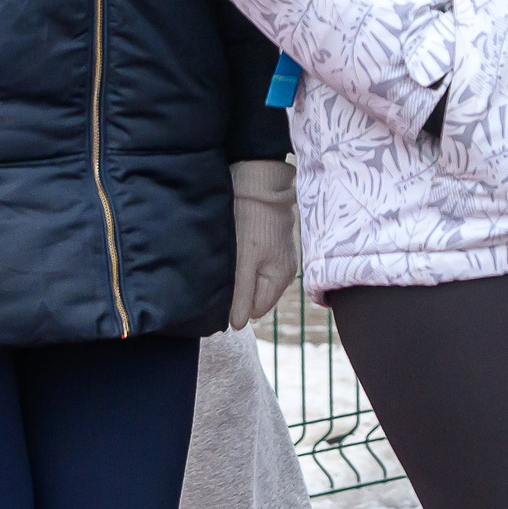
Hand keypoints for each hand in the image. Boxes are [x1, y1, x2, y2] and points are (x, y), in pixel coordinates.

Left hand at [226, 160, 298, 329]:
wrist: (259, 183)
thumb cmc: (251, 222)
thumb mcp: (244, 262)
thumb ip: (242, 295)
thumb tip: (238, 325)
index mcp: (280, 279)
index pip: (254, 311)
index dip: (237, 304)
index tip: (224, 288)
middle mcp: (284, 272)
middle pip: (255, 297)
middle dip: (239, 289)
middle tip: (226, 271)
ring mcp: (279, 258)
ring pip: (253, 281)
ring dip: (240, 275)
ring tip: (231, 256)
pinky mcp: (271, 245)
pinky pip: (255, 266)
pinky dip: (244, 261)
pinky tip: (236, 246)